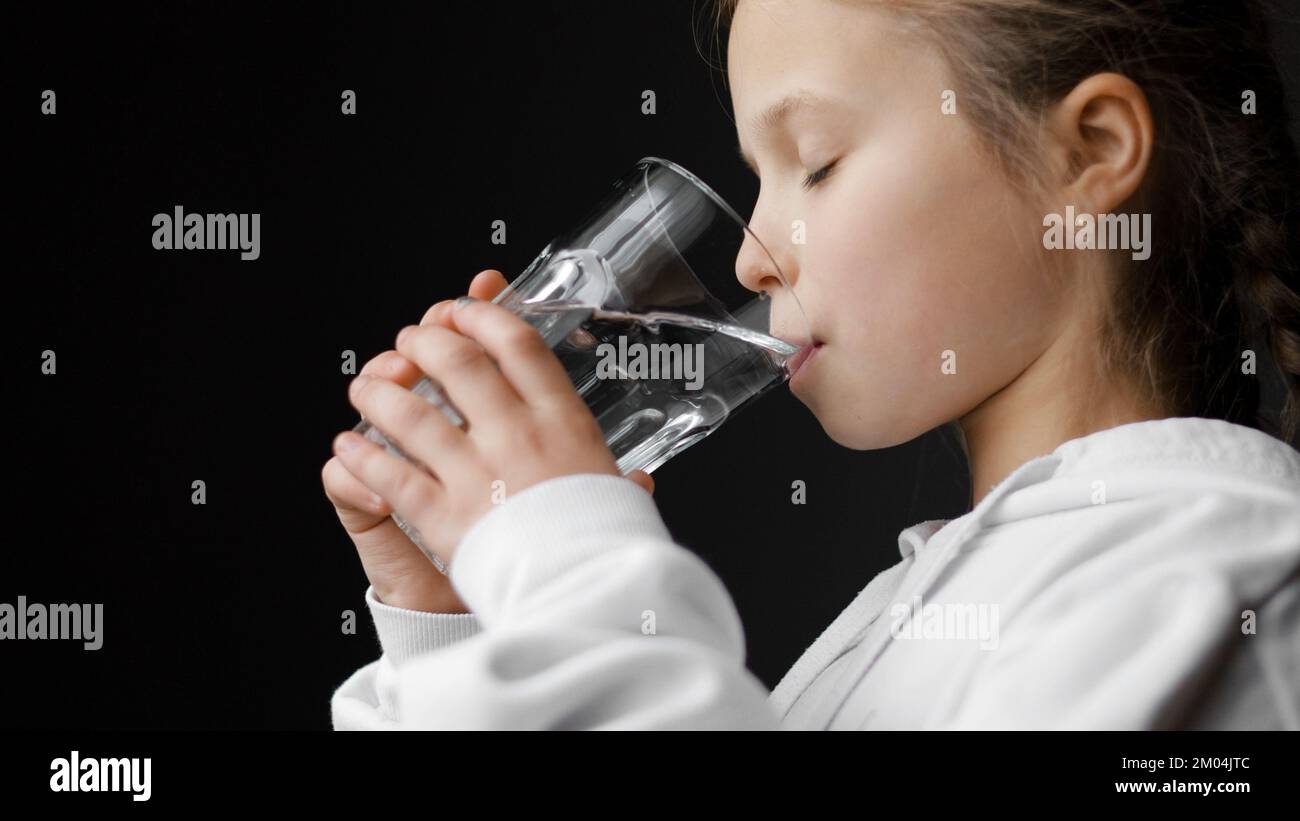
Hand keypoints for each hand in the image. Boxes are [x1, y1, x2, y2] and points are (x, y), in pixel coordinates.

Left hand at [325, 269, 653, 612]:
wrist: (585, 596)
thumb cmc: (606, 546)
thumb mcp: (619, 497)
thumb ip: (620, 483)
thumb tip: (640, 482)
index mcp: (563, 421)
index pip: (517, 344)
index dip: (482, 316)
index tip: (463, 309)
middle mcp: (516, 435)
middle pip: (457, 362)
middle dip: (424, 341)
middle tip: (410, 341)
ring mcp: (475, 473)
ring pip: (409, 411)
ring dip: (378, 392)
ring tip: (366, 387)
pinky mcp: (442, 514)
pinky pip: (389, 473)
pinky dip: (361, 456)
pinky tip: (348, 447)